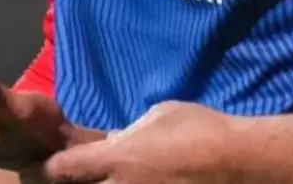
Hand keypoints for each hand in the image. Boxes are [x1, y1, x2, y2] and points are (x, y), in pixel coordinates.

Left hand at [44, 101, 237, 183]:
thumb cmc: (201, 129)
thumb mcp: (160, 115)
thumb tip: (116, 142)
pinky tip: (143, 181)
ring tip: (113, 177)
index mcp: (116, 158)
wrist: (239, 162)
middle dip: (75, 182)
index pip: (62, 168)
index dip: (53, 164)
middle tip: (83, 173)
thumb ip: (129, 132)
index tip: (55, 160)